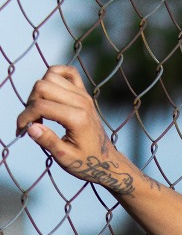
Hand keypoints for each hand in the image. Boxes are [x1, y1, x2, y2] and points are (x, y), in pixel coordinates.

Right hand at [16, 64, 134, 191]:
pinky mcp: (84, 93)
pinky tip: (50, 91)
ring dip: (39, 90)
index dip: (25, 117)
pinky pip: (68, 72)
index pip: (41, 106)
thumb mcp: (66, 158)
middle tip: (32, 121)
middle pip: (42, 86)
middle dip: (30, 103)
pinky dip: (55, 74)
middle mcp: (81, 102)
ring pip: (51, 75)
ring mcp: (84, 95)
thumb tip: (30, 127)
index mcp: (77, 118)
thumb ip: (48, 142)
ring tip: (40, 110)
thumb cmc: (86, 162)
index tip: (21, 131)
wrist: (106, 161)